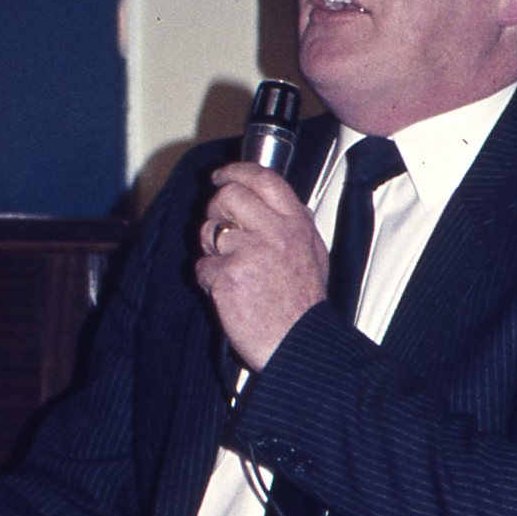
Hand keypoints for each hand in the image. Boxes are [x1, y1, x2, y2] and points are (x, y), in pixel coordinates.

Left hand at [194, 161, 329, 370]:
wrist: (298, 344)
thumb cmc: (302, 306)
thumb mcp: (314, 255)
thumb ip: (298, 224)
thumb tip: (281, 203)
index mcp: (296, 224)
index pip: (263, 178)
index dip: (236, 171)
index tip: (221, 175)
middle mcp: (274, 232)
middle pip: (227, 196)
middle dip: (215, 210)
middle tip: (220, 230)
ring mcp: (249, 253)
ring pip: (209, 231)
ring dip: (210, 250)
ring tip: (230, 270)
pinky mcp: (228, 276)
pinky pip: (202, 267)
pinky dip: (209, 281)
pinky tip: (229, 294)